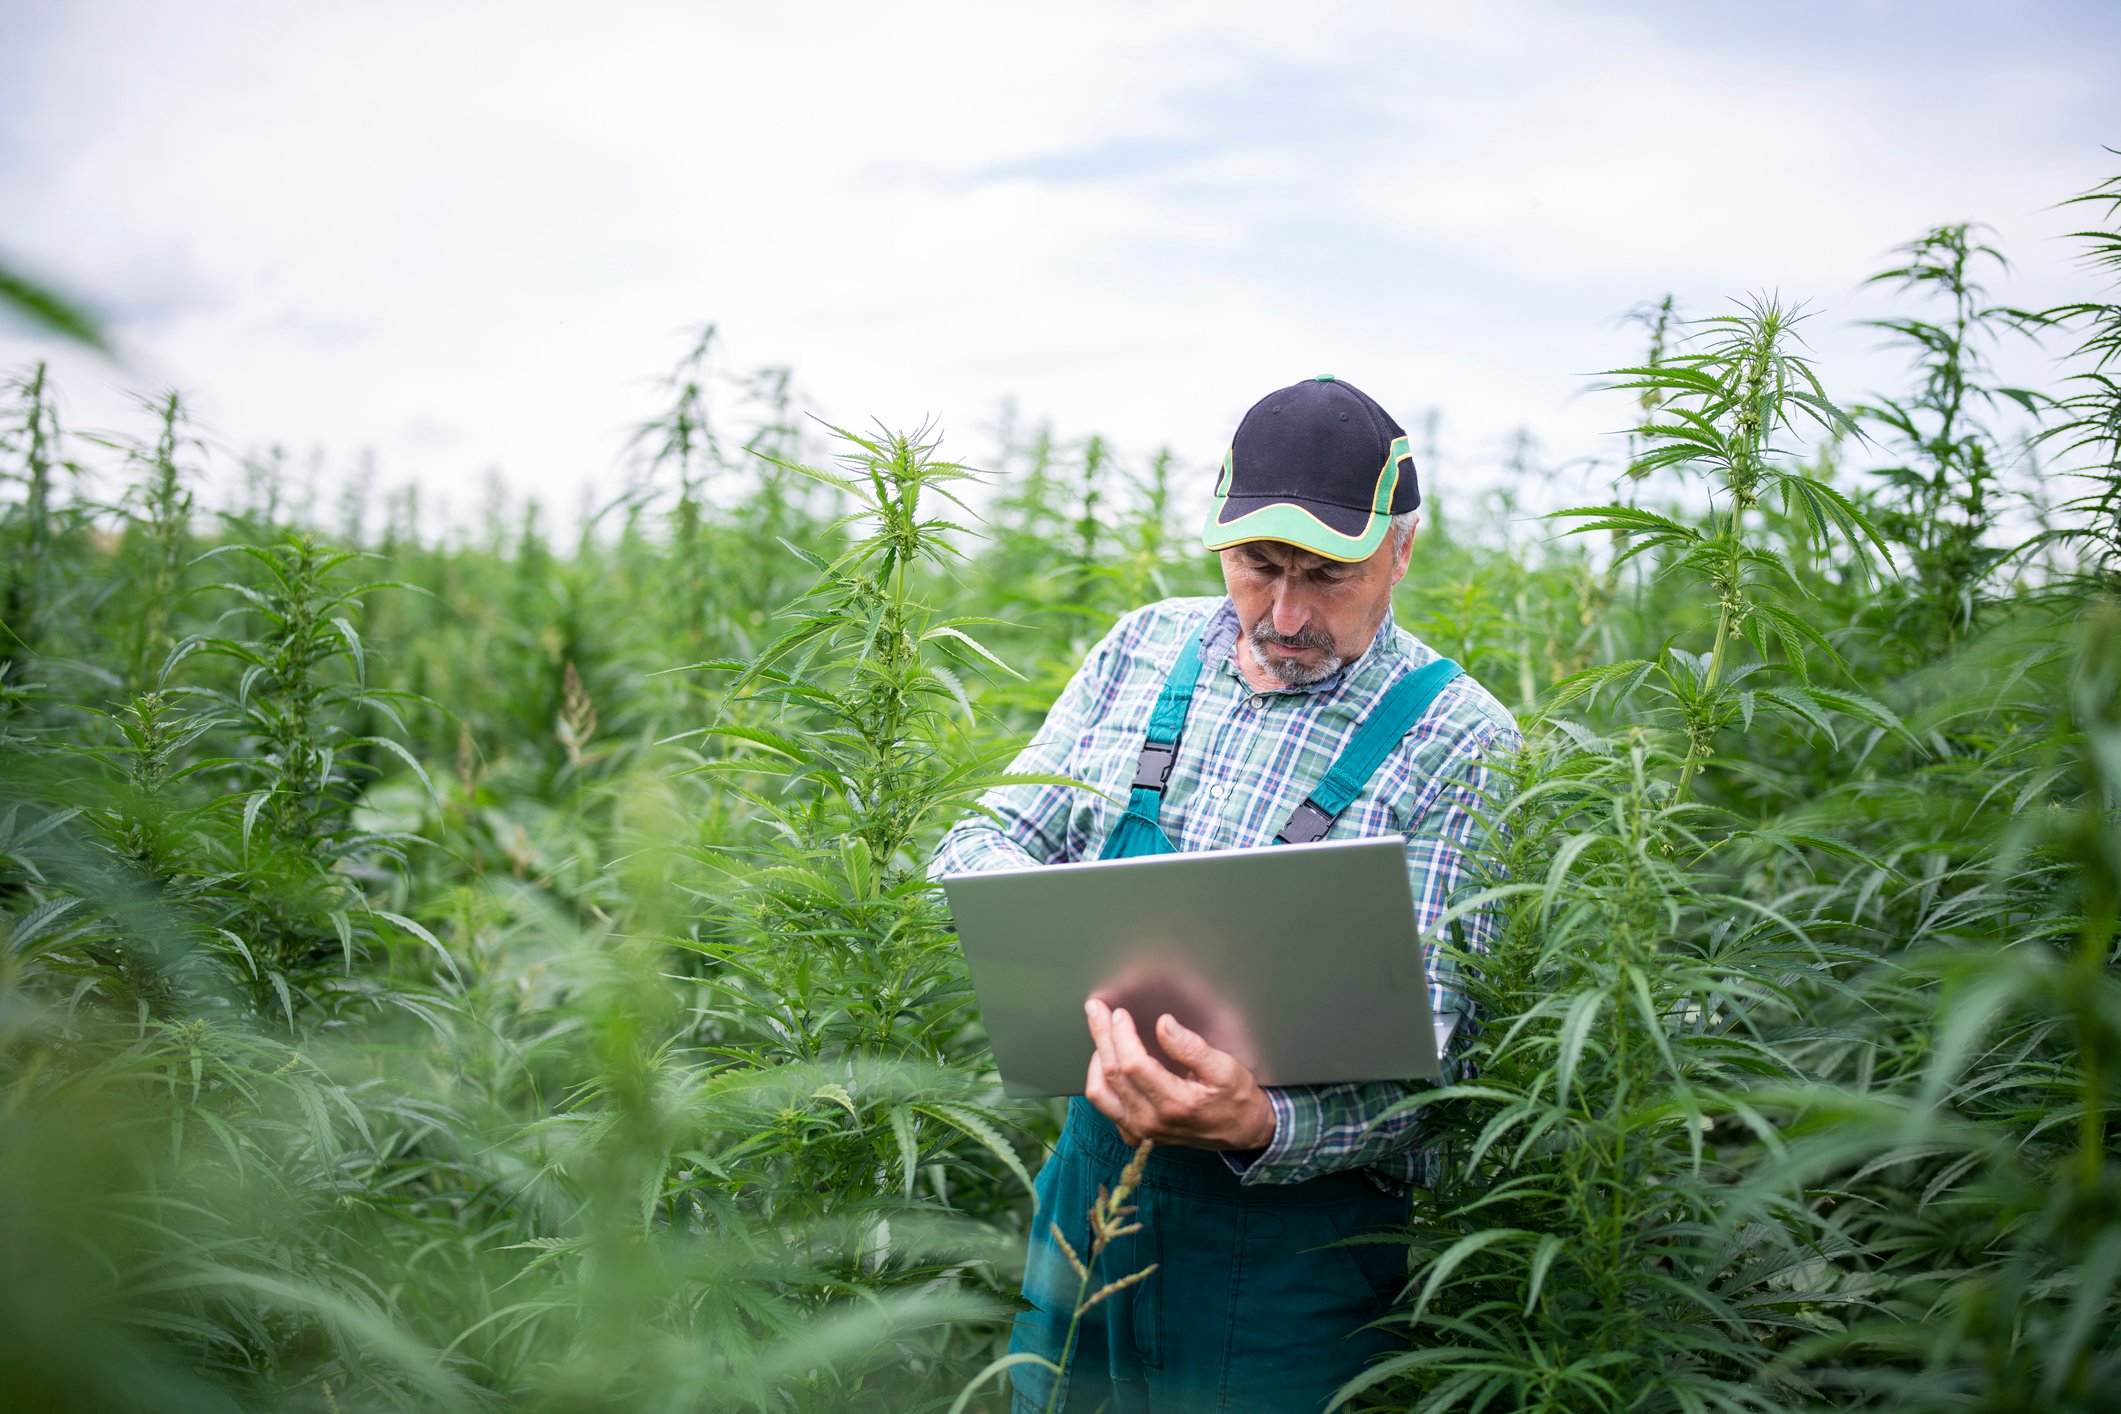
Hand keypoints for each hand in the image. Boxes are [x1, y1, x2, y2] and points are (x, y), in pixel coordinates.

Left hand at [1083, 998, 1276, 1150]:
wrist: (1241, 1132)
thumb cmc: (1235, 1099)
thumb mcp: (1224, 1068)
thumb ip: (1191, 1047)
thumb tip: (1164, 1024)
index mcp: (1175, 1104)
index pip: (1132, 1064)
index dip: (1122, 1035)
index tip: (1120, 1013)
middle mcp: (1151, 1121)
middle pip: (1111, 1073)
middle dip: (1102, 1035)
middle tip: (1097, 1010)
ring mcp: (1140, 1131)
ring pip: (1099, 1092)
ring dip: (1096, 1059)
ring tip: (1102, 1034)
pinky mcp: (1136, 1134)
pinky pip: (1105, 1106)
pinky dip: (1100, 1081)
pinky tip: (1107, 1062)